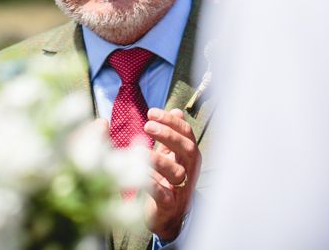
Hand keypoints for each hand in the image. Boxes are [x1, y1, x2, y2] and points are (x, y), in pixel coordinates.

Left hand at [143, 108, 200, 240]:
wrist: (165, 218)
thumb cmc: (166, 182)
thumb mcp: (169, 155)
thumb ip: (171, 135)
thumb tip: (177, 111)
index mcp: (187, 157)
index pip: (186, 133)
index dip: (171, 121)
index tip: (151, 112)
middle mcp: (188, 171)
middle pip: (187, 149)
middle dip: (169, 135)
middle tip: (147, 125)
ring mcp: (180, 190)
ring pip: (178, 173)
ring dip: (160, 159)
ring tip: (140, 150)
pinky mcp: (168, 206)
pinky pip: (163, 194)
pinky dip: (152, 182)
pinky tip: (139, 173)